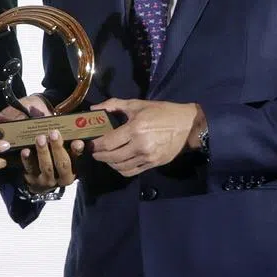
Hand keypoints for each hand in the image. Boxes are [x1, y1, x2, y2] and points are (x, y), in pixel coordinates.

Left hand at [0, 96, 83, 191]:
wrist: (40, 179)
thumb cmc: (54, 158)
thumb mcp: (63, 150)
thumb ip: (67, 140)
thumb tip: (68, 125)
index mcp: (73, 168)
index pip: (77, 158)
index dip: (77, 150)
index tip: (77, 141)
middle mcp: (62, 176)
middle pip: (62, 164)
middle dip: (58, 148)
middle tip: (54, 133)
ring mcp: (47, 180)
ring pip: (46, 166)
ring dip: (43, 152)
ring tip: (40, 138)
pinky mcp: (32, 179)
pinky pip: (30, 169)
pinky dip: (27, 159)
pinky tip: (25, 150)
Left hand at [89, 98, 205, 176]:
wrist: (187, 125)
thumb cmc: (161, 112)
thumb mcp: (137, 104)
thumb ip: (114, 105)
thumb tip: (94, 109)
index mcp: (135, 129)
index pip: (108, 142)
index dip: (95, 145)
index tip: (89, 144)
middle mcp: (140, 146)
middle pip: (112, 157)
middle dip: (99, 155)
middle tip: (93, 151)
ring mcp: (148, 157)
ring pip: (121, 167)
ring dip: (109, 163)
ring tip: (104, 156)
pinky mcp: (154, 164)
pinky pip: (132, 171)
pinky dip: (121, 169)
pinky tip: (117, 163)